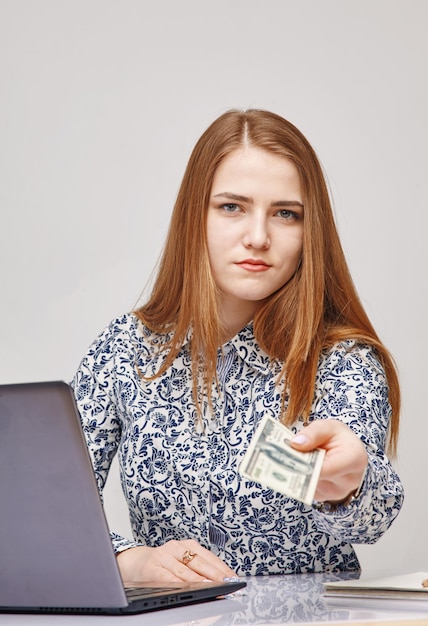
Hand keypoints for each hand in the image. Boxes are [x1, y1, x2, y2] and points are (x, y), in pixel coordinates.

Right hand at [116, 539, 236, 583]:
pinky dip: (180, 584)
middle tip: (227, 584)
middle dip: (215, 575)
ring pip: (185, 571)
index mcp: (187, 544)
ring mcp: (163, 557)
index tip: (234, 578)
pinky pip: (168, 578)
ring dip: (200, 581)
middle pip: (199, 563)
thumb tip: (222, 580)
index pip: (209, 557)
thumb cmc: (164, 564)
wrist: (136, 562)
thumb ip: (199, 568)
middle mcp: (176, 547)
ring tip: (212, 587)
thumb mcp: (182, 561)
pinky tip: (189, 589)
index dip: (222, 568)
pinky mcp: (152, 568)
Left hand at [290, 419, 367, 502]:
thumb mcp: (329, 426)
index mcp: (354, 458)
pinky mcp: (324, 496)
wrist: (347, 452)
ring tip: (283, 458)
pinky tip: (292, 466)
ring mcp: (337, 492)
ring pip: (308, 485)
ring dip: (295, 472)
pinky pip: (306, 489)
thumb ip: (313, 433)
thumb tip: (295, 444)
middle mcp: (349, 480)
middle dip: (296, 468)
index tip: (286, 458)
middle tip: (276, 458)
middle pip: (315, 478)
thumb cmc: (339, 437)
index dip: (306, 465)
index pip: (328, 468)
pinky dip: (298, 477)